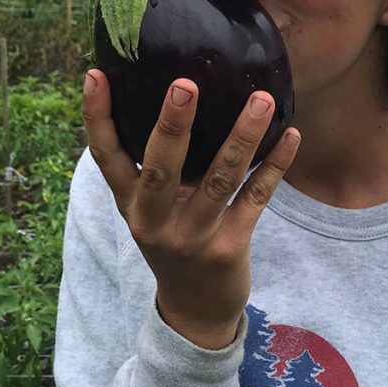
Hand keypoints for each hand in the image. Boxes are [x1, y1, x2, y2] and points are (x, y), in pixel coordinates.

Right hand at [81, 69, 300, 348]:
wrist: (195, 311)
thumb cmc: (172, 240)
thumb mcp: (150, 210)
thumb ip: (153, 167)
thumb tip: (169, 98)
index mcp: (132, 204)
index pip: (106, 157)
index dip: (97, 117)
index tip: (95, 74)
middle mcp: (156, 220)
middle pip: (161, 169)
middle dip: (172, 125)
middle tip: (185, 84)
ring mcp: (194, 236)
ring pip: (220, 179)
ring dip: (243, 136)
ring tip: (261, 98)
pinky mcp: (231, 247)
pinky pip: (256, 197)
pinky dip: (275, 165)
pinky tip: (291, 135)